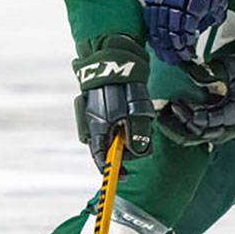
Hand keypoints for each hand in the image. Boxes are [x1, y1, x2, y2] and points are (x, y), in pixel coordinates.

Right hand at [72, 33, 154, 171]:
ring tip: (139, 119)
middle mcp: (93, 124)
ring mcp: (95, 115)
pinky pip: (111, 123)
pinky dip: (122, 124)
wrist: (112, 57)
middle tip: (141, 143)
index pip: (101, 158)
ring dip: (125, 134)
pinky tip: (133, 111)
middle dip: (124, 149)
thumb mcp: (135, 111)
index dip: (112, 169)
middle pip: (108, 148)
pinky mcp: (99, 108)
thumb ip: (137, 133)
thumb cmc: (123, 85)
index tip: (123, 176)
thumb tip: (138, 152)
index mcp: (98, 129)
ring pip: (111, 135)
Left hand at [158, 53, 234, 145]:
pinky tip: (175, 111)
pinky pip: (199, 128)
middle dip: (174, 127)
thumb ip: (217, 70)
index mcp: (233, 115)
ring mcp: (223, 127)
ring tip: (164, 112)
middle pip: (195, 136)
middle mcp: (227, 126)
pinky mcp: (219, 123)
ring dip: (178, 126)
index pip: (204, 124)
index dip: (185, 116)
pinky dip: (185, 122)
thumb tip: (192, 73)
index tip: (173, 103)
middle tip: (159, 113)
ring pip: (195, 135)